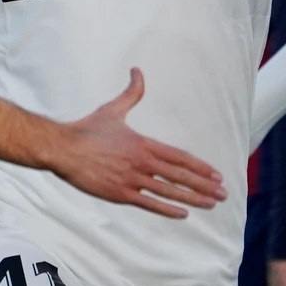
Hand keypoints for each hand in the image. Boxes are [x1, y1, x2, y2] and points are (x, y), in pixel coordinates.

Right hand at [48, 69, 226, 218]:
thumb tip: (138, 71)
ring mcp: (131, 180)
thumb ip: (131, 93)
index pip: (180, 158)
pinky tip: (183, 213)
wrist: (63, 148)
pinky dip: (167, 209)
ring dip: (192, 199)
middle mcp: (142, 162)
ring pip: (168, 192)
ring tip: (210, 205)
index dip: (200, 168)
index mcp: (144, 143)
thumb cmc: (87, 129)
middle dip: (204, 186)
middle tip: (222, 194)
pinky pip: (149, 204)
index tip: (217, 176)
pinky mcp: (119, 194)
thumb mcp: (113, 109)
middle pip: (180, 176)